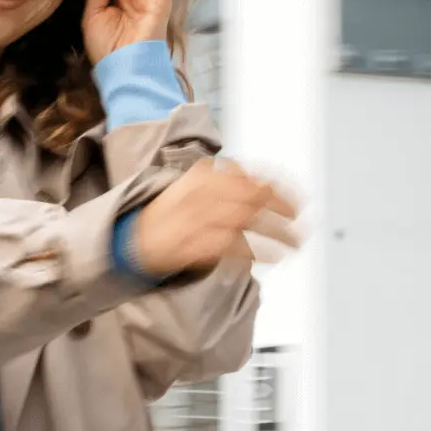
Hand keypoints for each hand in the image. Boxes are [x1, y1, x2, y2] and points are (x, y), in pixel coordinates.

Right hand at [133, 159, 300, 276]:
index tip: (295, 193)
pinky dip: (259, 251)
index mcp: (200, 176)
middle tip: (298, 216)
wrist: (133, 238)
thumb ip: (223, 180)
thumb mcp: (191, 185)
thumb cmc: (167, 213)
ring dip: (277, 232)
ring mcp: (199, 220)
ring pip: (248, 222)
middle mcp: (201, 194)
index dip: (276, 184)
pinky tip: (274, 255)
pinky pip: (236, 247)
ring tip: (295, 241)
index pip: (247, 175)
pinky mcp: (198, 245)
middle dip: (281, 207)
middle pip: (251, 197)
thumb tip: (260, 181)